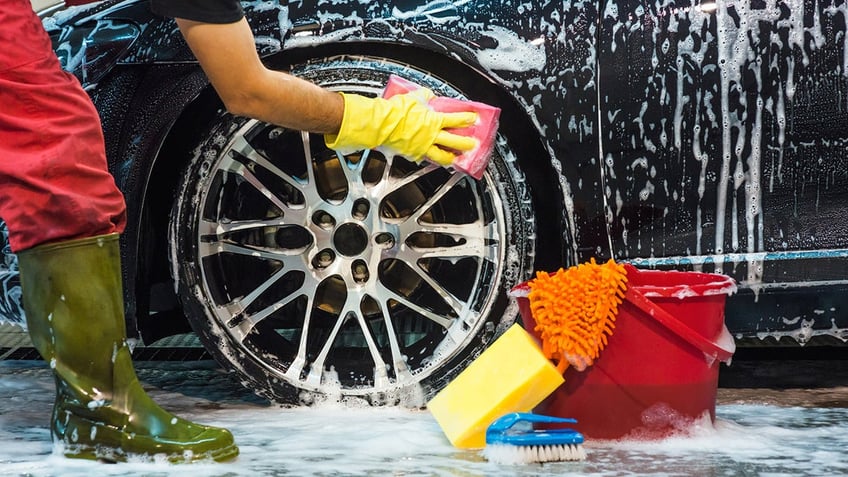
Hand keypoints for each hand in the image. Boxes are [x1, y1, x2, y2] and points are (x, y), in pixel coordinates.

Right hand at [324, 90, 477, 165]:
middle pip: (454, 142)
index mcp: (433, 121)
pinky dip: (430, 159)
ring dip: (450, 157)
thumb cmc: (395, 111)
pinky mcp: (413, 154)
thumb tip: (428, 95)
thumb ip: (424, 96)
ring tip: (455, 159)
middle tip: (473, 145)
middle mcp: (431, 136)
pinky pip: (425, 158)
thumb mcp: (412, 97)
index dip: (467, 119)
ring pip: (441, 156)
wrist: (381, 124)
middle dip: (466, 144)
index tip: (474, 119)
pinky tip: (432, 158)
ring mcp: (423, 147)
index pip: (456, 120)